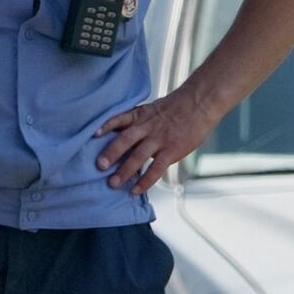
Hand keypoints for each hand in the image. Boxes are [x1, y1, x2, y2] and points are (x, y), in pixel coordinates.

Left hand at [94, 86, 217, 194]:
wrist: (200, 103)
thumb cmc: (178, 107)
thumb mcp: (154, 109)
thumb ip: (141, 121)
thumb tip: (127, 134)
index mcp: (141, 115)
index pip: (119, 119)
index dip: (106, 126)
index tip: (93, 135)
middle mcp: (147, 127)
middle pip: (125, 140)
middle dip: (110, 153)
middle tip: (98, 166)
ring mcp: (159, 139)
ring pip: (137, 156)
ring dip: (124, 171)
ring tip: (112, 183)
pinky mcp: (171, 150)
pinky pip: (155, 168)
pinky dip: (145, 181)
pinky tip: (136, 190)